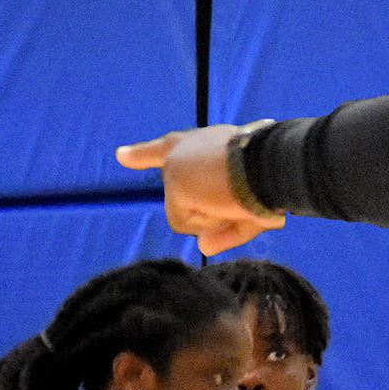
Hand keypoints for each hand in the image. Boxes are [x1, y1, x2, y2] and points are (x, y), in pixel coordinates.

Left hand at [116, 125, 288, 256]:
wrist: (268, 164)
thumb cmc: (269, 179)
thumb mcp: (251, 207)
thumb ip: (227, 229)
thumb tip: (203, 247)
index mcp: (206, 142)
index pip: (168, 146)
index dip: (142, 154)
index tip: (120, 155)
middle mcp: (184, 149)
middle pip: (179, 190)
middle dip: (195, 200)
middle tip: (171, 190)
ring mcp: (177, 167)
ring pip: (188, 214)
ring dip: (214, 217)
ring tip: (238, 198)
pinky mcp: (176, 184)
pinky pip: (186, 223)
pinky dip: (208, 223)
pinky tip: (225, 201)